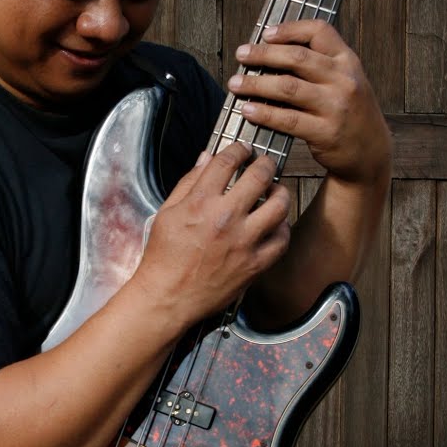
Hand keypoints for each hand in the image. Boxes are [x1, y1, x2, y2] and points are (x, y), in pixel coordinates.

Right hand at [130, 142, 290, 326]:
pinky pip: (282, 240)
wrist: (168, 297)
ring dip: (280, 192)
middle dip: (265, 163)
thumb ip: (188, 182)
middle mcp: (225, 218)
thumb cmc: (164, 258)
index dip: (238, 149)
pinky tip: (275, 224)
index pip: (227, 161)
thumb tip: (206, 158)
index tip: (243, 149)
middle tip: (265, 163)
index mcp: (200, 202)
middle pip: (259, 176)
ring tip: (275, 192)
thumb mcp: (166, 213)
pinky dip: (282, 228)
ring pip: (279, 205)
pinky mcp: (255, 264)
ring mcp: (244, 241)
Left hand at [227, 20, 390, 184]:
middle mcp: (344, 80)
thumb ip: (319, 65)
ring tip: (236, 84)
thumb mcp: (345, 80)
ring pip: (288, 87)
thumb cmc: (348, 112)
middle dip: (263, 54)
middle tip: (241, 55)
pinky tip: (248, 110)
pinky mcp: (326, 132)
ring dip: (256, 84)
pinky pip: (288, 119)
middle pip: (297, 58)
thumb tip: (270, 53)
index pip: (320, 32)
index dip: (290, 29)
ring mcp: (336, 106)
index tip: (266, 33)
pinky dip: (264, 113)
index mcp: (348, 61)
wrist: (370, 151)